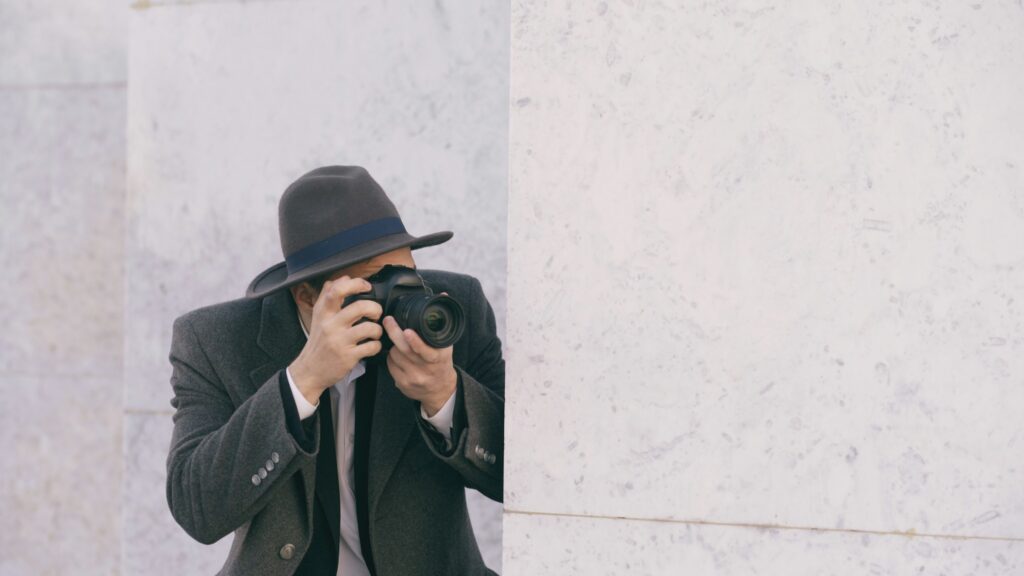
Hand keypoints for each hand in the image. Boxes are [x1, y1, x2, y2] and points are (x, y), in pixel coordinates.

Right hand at [288, 276, 383, 404]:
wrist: (310, 370)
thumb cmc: (318, 342)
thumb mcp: (318, 317)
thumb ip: (328, 296)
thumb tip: (344, 277)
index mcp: (324, 313)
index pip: (337, 290)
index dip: (356, 284)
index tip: (366, 286)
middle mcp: (330, 325)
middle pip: (360, 307)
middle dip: (375, 308)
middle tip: (376, 314)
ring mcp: (340, 342)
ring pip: (369, 328)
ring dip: (378, 329)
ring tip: (374, 332)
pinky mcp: (348, 357)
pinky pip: (371, 347)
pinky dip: (376, 346)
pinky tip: (372, 345)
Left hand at [381, 306, 456, 416]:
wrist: (440, 390)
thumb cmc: (441, 363)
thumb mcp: (446, 344)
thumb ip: (442, 322)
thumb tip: (443, 295)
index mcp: (438, 359)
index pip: (426, 351)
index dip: (416, 341)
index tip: (408, 331)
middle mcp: (425, 369)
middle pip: (405, 350)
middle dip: (394, 333)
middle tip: (388, 320)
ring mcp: (412, 378)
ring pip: (395, 355)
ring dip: (394, 346)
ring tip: (400, 342)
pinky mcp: (402, 384)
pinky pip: (390, 365)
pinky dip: (391, 357)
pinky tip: (398, 356)